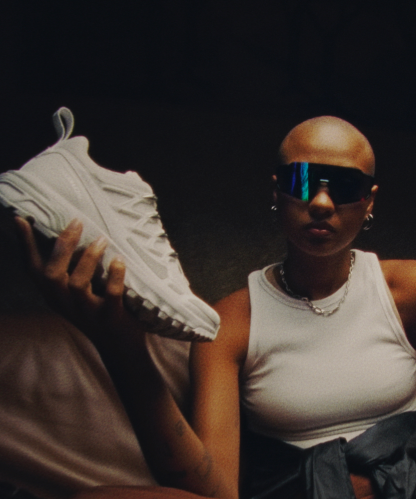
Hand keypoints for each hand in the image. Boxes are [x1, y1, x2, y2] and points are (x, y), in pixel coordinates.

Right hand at [15, 217, 146, 346]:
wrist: (119, 346)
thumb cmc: (98, 309)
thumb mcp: (77, 293)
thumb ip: (70, 270)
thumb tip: (69, 236)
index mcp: (54, 296)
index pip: (33, 270)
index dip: (25, 245)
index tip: (20, 219)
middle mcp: (65, 305)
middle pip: (52, 275)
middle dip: (62, 246)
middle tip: (77, 222)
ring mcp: (87, 313)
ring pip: (76, 284)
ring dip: (88, 258)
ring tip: (102, 239)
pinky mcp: (110, 318)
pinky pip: (110, 295)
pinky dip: (114, 276)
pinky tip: (118, 260)